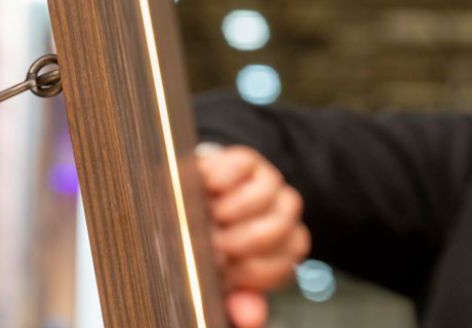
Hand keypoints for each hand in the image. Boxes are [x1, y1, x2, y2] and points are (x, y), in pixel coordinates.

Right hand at [197, 145, 310, 327]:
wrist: (188, 198)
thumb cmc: (206, 241)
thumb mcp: (219, 274)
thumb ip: (238, 296)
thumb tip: (250, 317)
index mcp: (283, 248)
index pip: (280, 266)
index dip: (247, 272)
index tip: (220, 269)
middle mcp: (282, 213)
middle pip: (276, 229)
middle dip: (238, 242)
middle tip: (211, 244)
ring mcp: (269, 183)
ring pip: (264, 196)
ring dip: (229, 210)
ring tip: (207, 216)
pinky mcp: (247, 159)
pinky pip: (241, 166)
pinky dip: (220, 179)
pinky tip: (203, 188)